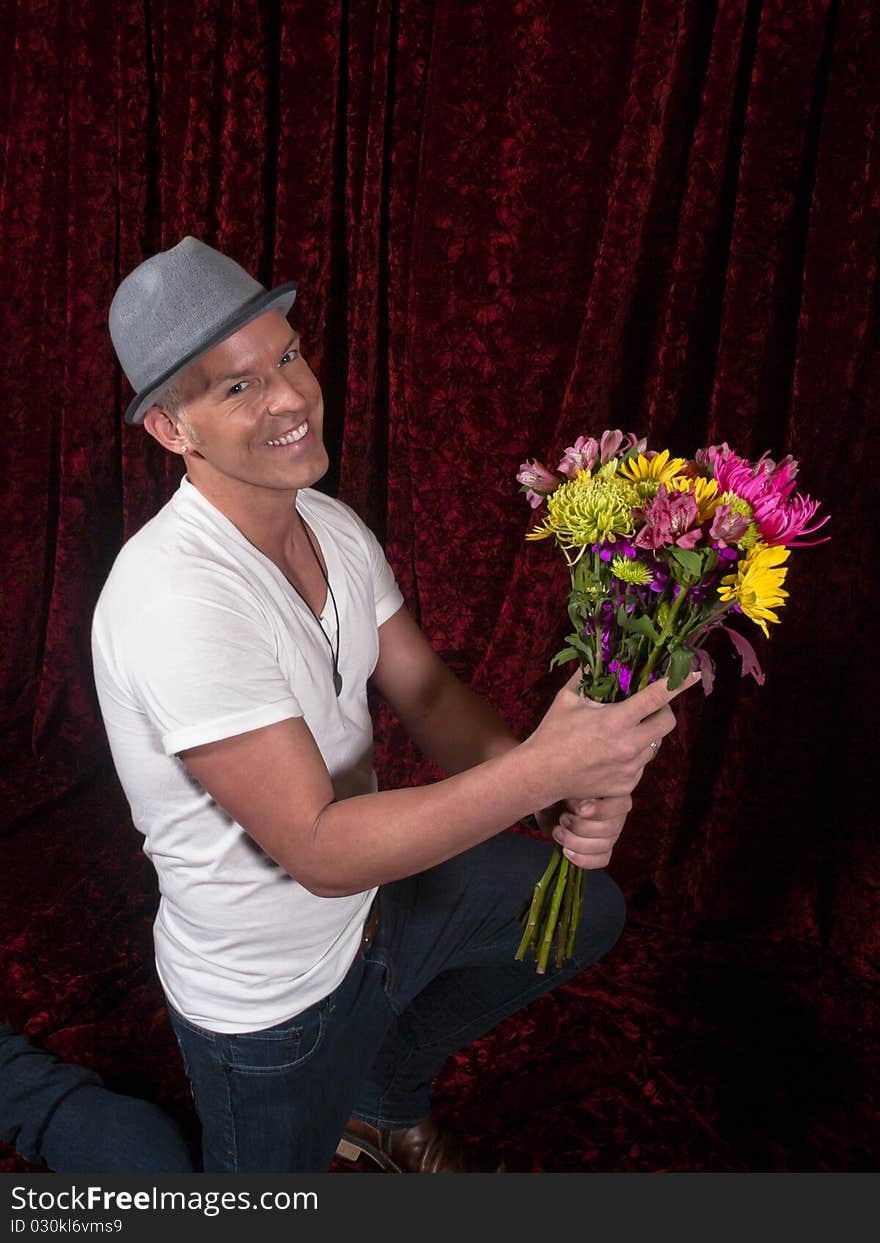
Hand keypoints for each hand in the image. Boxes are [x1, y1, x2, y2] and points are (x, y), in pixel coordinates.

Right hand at [526, 667, 698, 807]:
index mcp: (616, 720)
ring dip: (644, 736)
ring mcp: (629, 769)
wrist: (541, 775)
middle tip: (649, 709)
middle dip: (664, 712)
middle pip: (667, 724)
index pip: (656, 698)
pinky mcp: (626, 786)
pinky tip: (611, 755)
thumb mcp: (567, 699)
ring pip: (653, 746)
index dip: (678, 684)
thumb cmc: (552, 733)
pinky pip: (640, 766)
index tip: (695, 673)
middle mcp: (628, 745)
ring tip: (621, 734)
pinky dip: (632, 757)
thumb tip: (594, 657)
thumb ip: (584, 676)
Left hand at [534, 794, 631, 869]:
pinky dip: (583, 859)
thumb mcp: (564, 781)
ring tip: (558, 832)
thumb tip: (575, 798)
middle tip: (562, 819)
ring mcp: (610, 833)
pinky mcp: (601, 849)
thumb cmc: (558, 788)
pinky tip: (566, 851)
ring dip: (576, 842)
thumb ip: (574, 786)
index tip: (578, 810)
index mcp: (612, 792)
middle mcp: (616, 813)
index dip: (600, 810)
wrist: (546, 802)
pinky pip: (602, 859)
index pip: (620, 805)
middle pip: (611, 828)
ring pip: (604, 845)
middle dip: (581, 827)